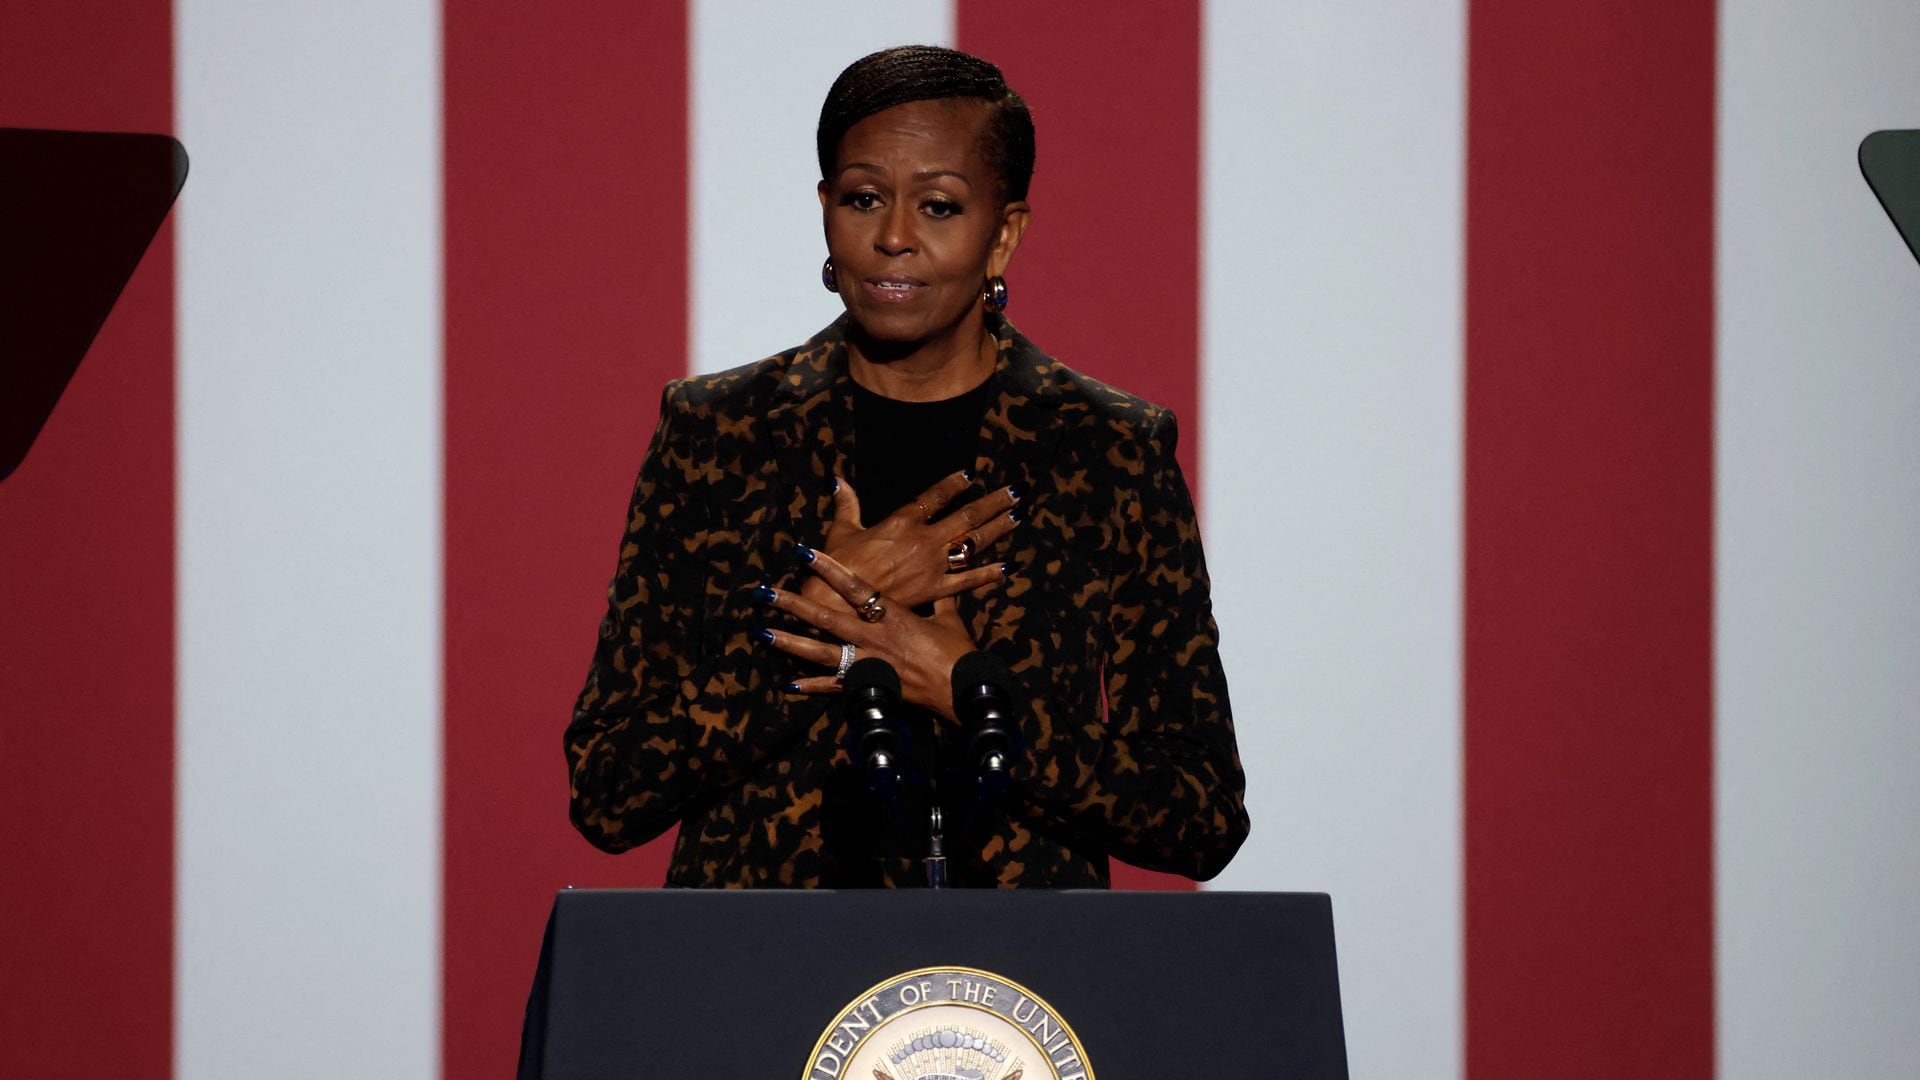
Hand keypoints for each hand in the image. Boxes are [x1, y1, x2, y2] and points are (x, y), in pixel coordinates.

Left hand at [755, 546, 975, 724]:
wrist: (963, 691)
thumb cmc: (958, 654)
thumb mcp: (950, 620)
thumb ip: (941, 601)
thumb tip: (943, 586)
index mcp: (892, 615)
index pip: (854, 586)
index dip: (828, 568)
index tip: (803, 552)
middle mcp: (873, 637)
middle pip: (826, 617)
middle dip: (794, 604)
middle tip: (765, 593)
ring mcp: (868, 663)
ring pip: (821, 651)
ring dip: (790, 642)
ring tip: (763, 633)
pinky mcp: (869, 687)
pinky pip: (834, 686)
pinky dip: (812, 686)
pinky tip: (788, 685)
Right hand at [800, 471, 1023, 611]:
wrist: (839, 603)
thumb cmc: (838, 566)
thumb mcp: (842, 530)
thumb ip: (847, 503)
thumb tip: (838, 479)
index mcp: (903, 521)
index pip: (935, 497)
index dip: (953, 484)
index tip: (970, 475)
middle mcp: (925, 540)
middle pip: (968, 517)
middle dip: (994, 503)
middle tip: (1017, 492)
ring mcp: (934, 566)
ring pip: (974, 543)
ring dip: (998, 529)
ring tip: (1018, 516)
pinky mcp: (935, 590)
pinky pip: (968, 581)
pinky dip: (988, 573)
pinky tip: (1007, 566)